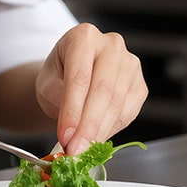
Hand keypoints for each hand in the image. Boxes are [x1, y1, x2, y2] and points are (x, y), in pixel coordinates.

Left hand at [35, 23, 146, 155]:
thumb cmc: (59, 75)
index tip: (65, 136)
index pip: (80, 77)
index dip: (72, 110)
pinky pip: (128, 112)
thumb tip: (70, 132)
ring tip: (83, 149)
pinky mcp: (140, 84)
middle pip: (103, 90)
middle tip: (75, 149)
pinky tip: (96, 139)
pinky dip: (111, 130)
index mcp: (84, 36)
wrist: (72, 72)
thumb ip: (58, 102)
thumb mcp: (47, 83)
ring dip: (100, 132)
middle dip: (88, 126)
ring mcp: (130, 64)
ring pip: (118, 103)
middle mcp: (111, 45)